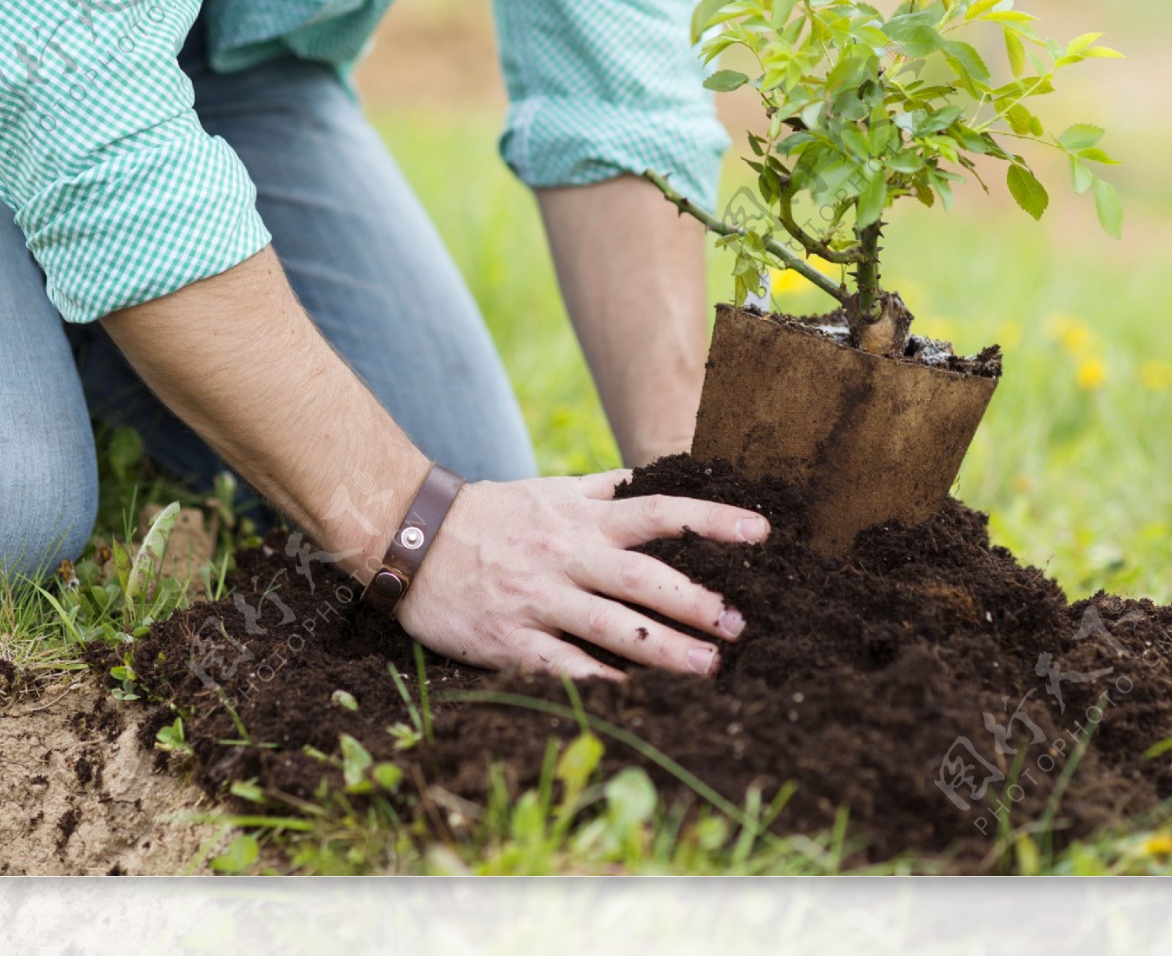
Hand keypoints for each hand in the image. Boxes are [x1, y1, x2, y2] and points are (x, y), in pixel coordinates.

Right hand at [395, 470, 764, 679]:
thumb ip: (605, 489)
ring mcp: (539, 599)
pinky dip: (603, 681)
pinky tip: (639, 696)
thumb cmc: (491, 515)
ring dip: (665, 649)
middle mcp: (567, 555)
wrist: (411, 538)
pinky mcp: (512, 640)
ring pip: (612, 627)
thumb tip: (659, 474)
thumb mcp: (550, 490)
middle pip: (644, 577)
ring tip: (709, 667)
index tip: (760, 533)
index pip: (661, 512)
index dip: (712, 521)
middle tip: (740, 625)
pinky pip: (566, 665)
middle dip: (697, 602)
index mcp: (582, 517)